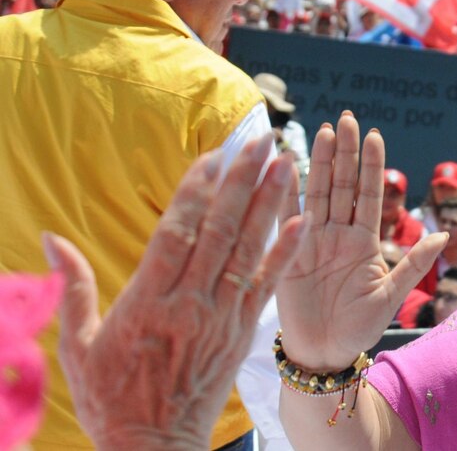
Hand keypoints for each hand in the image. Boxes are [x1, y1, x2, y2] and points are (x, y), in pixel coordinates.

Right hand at [48, 140, 305, 448]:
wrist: (154, 448)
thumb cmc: (111, 397)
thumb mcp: (79, 344)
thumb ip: (72, 287)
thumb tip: (51, 238)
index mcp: (148, 301)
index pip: (178, 232)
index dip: (197, 190)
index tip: (213, 153)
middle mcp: (190, 303)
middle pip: (221, 230)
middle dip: (242, 181)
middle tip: (261, 139)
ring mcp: (221, 317)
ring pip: (249, 250)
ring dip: (271, 203)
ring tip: (288, 163)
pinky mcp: (242, 333)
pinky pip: (267, 285)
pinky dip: (285, 251)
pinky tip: (302, 220)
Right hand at [276, 112, 446, 370]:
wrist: (323, 353)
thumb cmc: (359, 328)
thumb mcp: (391, 295)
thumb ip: (413, 263)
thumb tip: (445, 235)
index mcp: (364, 241)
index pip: (370, 194)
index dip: (372, 165)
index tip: (374, 135)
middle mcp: (338, 233)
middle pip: (343, 185)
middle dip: (345, 152)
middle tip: (346, 118)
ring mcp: (311, 239)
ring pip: (317, 191)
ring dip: (321, 161)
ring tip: (324, 130)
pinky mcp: (287, 250)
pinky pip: (284, 214)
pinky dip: (284, 189)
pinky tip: (285, 162)